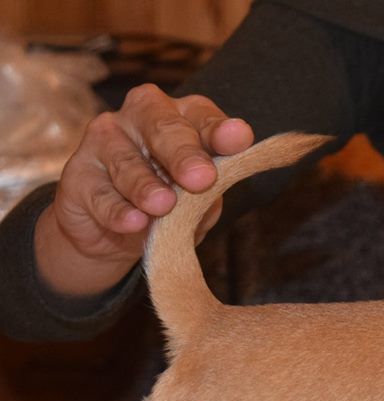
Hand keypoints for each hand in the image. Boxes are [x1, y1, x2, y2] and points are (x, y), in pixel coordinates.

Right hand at [35, 84, 253, 296]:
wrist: (115, 233)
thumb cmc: (170, 205)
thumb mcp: (199, 201)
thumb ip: (210, 192)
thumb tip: (214, 186)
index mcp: (180, 117)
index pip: (201, 116)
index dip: (219, 129)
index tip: (239, 138)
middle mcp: (140, 118)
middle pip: (163, 128)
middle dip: (184, 153)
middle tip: (202, 178)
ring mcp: (104, 141)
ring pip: (127, 161)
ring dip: (146, 185)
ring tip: (163, 205)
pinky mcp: (77, 174)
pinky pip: (99, 193)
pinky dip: (117, 210)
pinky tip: (133, 222)